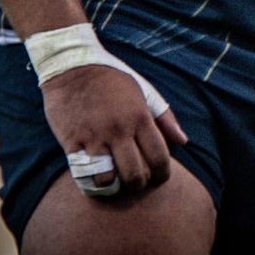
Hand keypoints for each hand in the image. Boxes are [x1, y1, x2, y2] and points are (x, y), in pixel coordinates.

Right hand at [41, 63, 187, 193]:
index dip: (162, 175)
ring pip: (108, 180)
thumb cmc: (112, 79)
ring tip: (116, 182)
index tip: (159, 178)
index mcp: (140, 117)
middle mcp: (119, 130)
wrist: (72, 67)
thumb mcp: (144, 91)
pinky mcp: (71, 142)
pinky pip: (82, 174)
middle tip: (137, 182)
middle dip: (139, 185)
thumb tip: (183, 141)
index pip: (159, 157)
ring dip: (114, 187)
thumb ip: (164, 118)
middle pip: (135, 175)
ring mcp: (94, 137)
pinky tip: (97, 180)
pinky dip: (91, 184)